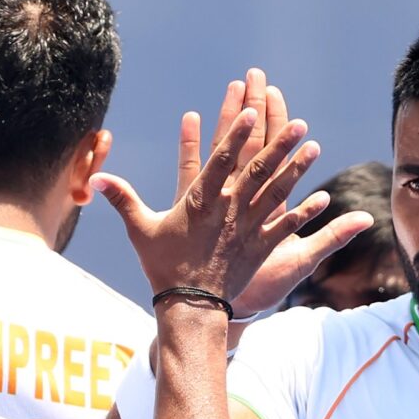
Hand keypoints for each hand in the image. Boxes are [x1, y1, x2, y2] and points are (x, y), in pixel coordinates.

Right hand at [92, 68, 334, 306]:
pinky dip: (305, 213)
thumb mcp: (141, 230)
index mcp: (200, 201)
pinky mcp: (260, 247)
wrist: (189, 306)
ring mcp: (247, 228)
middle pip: (257, 170)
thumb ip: (122, 199)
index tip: (252, 111)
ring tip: (314, 146)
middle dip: (279, 144)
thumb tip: (94, 178)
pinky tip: (324, 199)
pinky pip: (285, 226)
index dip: (237, 134)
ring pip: (276, 192)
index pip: (221, 160)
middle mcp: (228, 210)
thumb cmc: (163, 266)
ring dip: (297, 169)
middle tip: (299, 123)